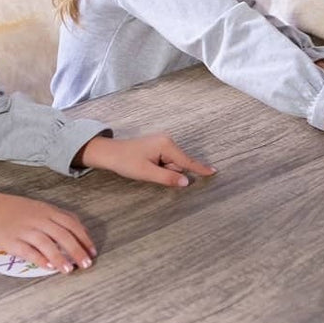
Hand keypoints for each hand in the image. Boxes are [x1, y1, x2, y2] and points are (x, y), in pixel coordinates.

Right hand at [0, 190, 95, 273]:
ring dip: (60, 258)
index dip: (84, 239)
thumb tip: (81, 232)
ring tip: (69, 270)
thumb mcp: (43, 209)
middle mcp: (39, 220)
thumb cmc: (20, 211)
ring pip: (46, 244)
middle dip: (76, 250)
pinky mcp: (12, 241)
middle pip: (62, 235)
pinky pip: (27, 251)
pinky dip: (39, 259)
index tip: (92, 252)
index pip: (72, 225)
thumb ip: (61, 218)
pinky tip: (49, 267)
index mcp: (49, 212)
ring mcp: (25, 230)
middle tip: (86, 264)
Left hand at [78, 134, 215, 187]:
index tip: (214, 171)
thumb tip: (186, 182)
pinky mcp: (158, 146)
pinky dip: (160, 167)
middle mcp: (167, 140)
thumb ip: (168, 178)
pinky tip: (147, 165)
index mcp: (166, 145)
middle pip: (178, 163)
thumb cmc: (126, 161)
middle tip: (149, 171)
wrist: (109, 153)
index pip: (187, 161)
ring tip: (144, 167)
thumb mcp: (147, 173)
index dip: (200, 168)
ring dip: (163, 170)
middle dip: (169, 172)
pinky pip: (166, 160)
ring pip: (172, 163)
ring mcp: (162, 142)